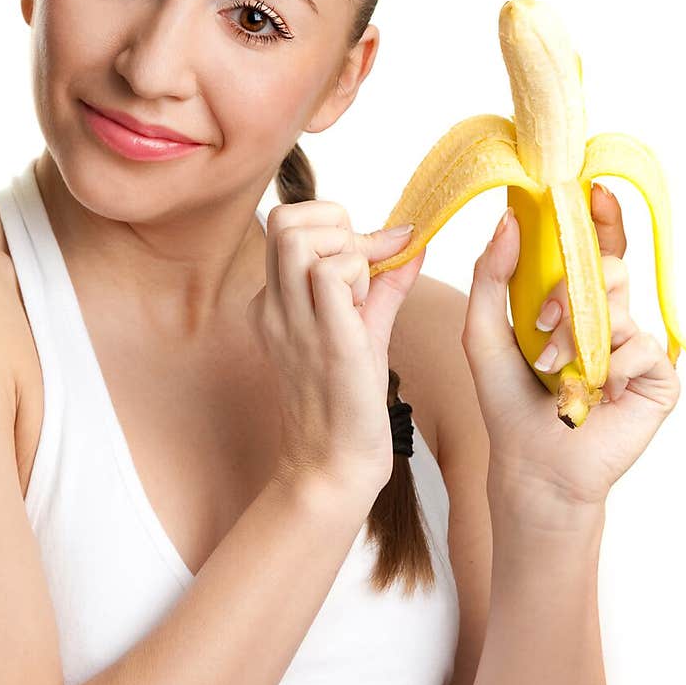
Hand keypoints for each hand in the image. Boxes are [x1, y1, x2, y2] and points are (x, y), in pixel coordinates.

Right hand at [246, 202, 425, 500]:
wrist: (332, 467)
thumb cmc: (347, 405)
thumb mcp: (363, 332)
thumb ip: (384, 284)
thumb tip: (411, 241)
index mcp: (275, 302)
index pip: (289, 224)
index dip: (336, 227)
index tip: (372, 258)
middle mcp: (274, 306)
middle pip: (285, 217)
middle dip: (335, 224)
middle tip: (365, 265)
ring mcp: (293, 321)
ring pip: (299, 236)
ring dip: (345, 248)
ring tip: (362, 291)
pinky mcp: (324, 338)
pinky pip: (330, 273)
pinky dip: (358, 274)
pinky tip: (367, 310)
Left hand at [461, 183, 681, 506]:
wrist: (530, 461)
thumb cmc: (507, 399)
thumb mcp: (482, 330)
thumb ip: (491, 275)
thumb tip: (508, 219)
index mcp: (574, 302)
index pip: (596, 249)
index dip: (599, 218)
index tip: (590, 191)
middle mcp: (610, 319)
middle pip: (609, 269)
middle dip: (571, 291)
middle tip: (541, 322)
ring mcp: (636, 348)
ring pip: (621, 307)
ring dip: (579, 337)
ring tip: (553, 369)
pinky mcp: (658, 378)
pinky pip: (642, 347)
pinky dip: (610, 367)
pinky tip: (593, 393)